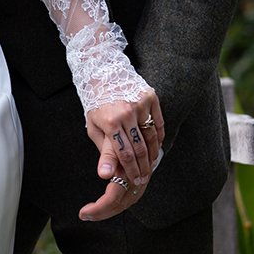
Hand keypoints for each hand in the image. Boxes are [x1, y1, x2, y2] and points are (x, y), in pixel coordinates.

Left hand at [81, 90, 164, 220]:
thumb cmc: (96, 103)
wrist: (103, 72)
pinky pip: (159, 123)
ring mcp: (140, 104)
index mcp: (110, 122)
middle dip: (143, 167)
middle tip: (144, 179)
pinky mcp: (150, 97)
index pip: (124, 154)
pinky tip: (156, 148)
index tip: (136, 181)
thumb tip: (106, 175)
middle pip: (140, 148)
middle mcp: (126, 112)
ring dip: (153, 154)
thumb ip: (104, 151)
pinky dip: (159, 138)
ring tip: (151, 166)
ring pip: (152, 137)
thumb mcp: (94, 128)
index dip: (131, 170)